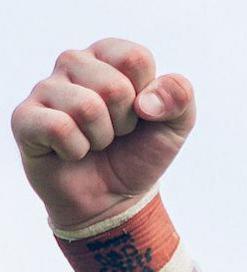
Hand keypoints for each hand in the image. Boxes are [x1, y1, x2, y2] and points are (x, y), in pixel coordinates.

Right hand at [10, 38, 194, 232]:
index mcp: (108, 57)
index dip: (149, 97)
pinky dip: (76, 150)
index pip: (135, 58)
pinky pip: (58, 127)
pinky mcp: (24, 118)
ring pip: (87, 107)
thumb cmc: (139, 152)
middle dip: (126, 122)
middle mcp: (73, 63)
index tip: (141, 113)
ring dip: (102, 137)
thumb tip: (147, 101)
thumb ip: (179, 96)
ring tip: (95, 142)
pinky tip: (72, 152)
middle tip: (116, 133)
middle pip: (115, 86)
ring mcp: (45, 88)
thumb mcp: (176, 125)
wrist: (113, 197)